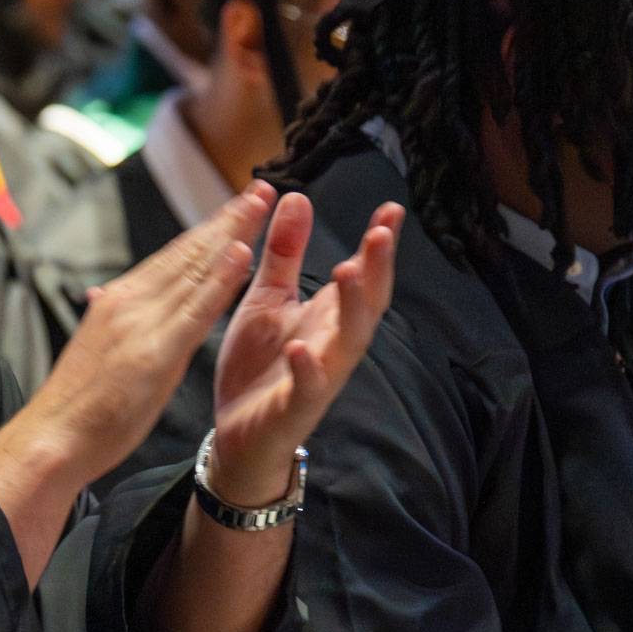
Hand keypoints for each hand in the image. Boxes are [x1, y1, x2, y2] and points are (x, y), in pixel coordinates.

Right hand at [32, 181, 277, 483]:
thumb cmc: (75, 404)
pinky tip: (243, 253)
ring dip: (231, 233)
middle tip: (260, 188)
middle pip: (187, 253)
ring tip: (260, 204)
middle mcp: (129, 301)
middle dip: (225, 219)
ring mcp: (142, 323)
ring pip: (194, 269)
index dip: (206, 229)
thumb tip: (102, 295)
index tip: (235, 206)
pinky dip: (221, 278)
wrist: (52, 437)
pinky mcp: (155, 351)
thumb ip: (107, 319)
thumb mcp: (95, 350)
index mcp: (118, 301)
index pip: (171, 257)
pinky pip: (196, 309)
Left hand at [208, 194, 401, 505]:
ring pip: (347, 342)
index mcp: (327, 316)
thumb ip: (284, 253)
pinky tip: (302, 349)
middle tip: (381, 232)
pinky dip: (308, 368)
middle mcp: (333, 344)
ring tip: (348, 271)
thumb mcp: (267, 298)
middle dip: (376, 268)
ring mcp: (319, 377)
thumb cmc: (261, 363)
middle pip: (366, 304)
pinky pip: (307, 387)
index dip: (378, 245)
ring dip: (352, 308)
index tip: (392, 209)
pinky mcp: (295, 407)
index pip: (362, 275)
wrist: (240, 434)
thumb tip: (297, 196)